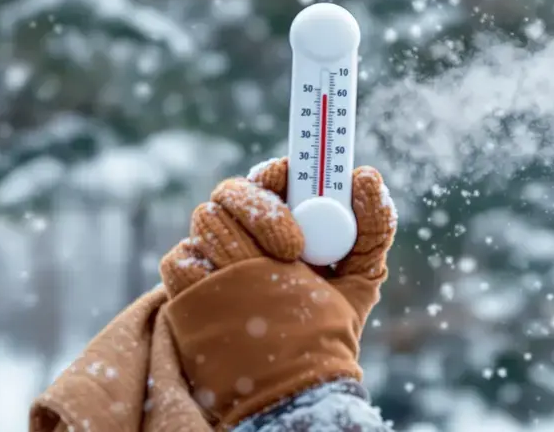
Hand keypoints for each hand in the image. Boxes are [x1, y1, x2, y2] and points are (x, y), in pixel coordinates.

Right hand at [158, 159, 396, 427]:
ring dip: (242, 249)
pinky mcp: (185, 286)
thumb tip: (365, 175)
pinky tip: (237, 299)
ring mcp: (210, 256)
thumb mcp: (362, 274)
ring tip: (276, 286)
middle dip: (262, 212)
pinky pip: (182, 261)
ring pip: (207, 221)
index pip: (269, 176)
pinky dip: (208, 274)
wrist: (296, 380)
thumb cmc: (330, 322)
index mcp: (283, 216)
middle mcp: (242, 229)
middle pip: (229, 192)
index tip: (296, 183)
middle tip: (294, 249)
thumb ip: (372, 225)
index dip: (278, 172)